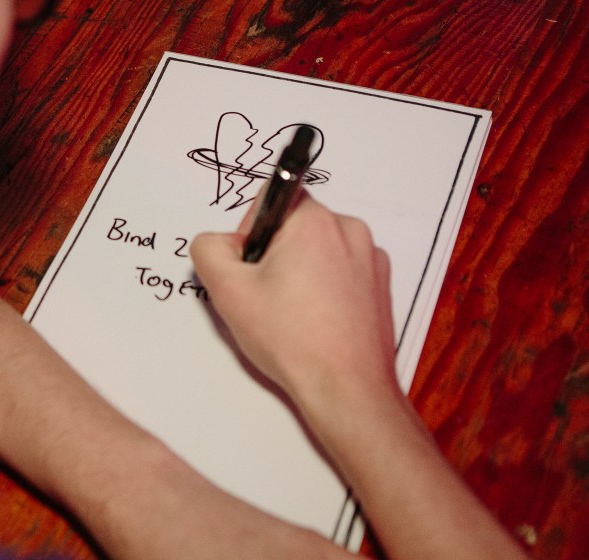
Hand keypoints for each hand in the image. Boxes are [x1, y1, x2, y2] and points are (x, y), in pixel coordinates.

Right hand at [190, 191, 396, 416]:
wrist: (347, 390)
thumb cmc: (294, 342)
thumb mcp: (227, 291)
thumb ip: (208, 250)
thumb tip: (217, 243)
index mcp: (315, 221)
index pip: (270, 197)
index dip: (250, 231)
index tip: (253, 268)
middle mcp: (350, 230)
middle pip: (294, 225)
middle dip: (274, 254)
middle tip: (268, 297)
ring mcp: (371, 259)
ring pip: (318, 249)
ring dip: (300, 272)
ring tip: (294, 314)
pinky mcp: (380, 285)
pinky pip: (341, 270)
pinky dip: (325, 288)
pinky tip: (316, 321)